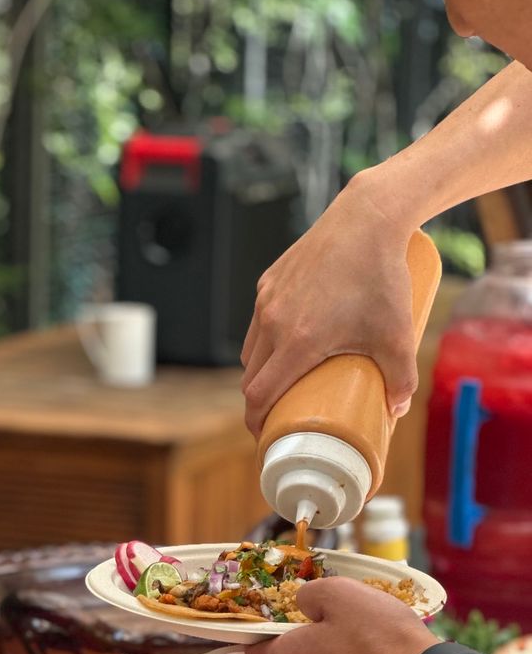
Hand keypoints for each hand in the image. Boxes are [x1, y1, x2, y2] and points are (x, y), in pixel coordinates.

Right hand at [241, 172, 419, 435]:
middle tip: (281, 411)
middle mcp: (274, 322)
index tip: (266, 435)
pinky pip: (259, 321)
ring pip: (250, 350)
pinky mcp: (269, 281)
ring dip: (260, 370)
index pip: (259, 396)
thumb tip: (396, 410)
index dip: (257, 422)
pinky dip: (266, 339)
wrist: (367, 218)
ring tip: (283, 377)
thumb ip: (402, 379)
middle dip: (261, 401)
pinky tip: (286, 339)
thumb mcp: (399, 335)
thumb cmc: (382, 276)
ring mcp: (268, 300)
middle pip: (251, 378)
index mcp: (298, 343)